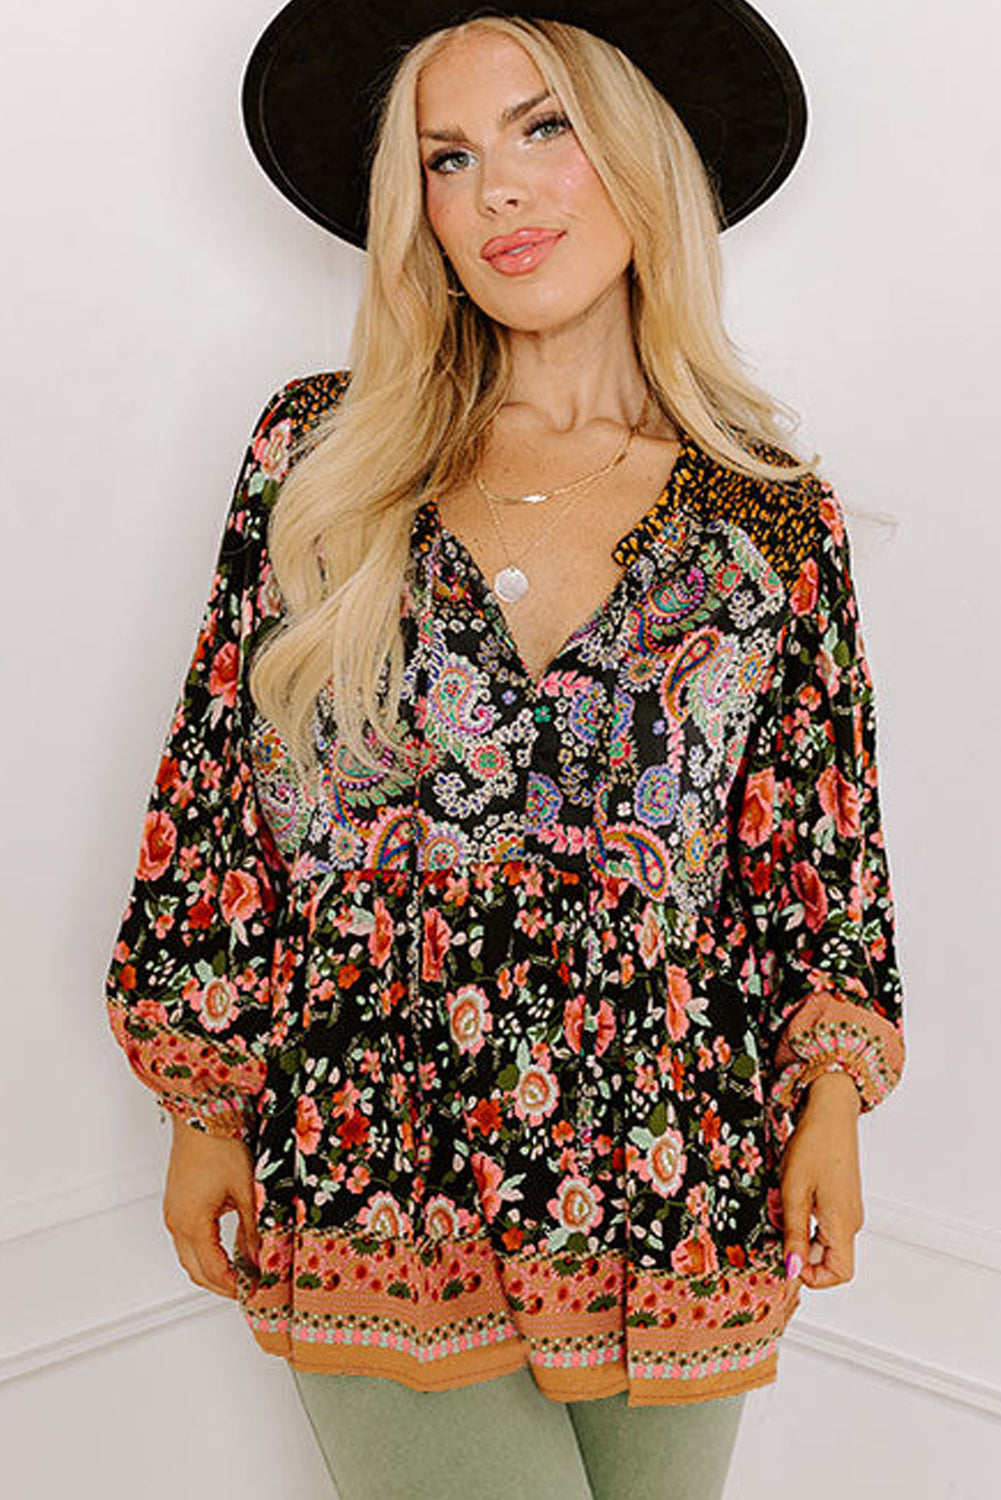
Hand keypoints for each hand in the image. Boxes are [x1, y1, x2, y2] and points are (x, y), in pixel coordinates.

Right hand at [163, 1117, 259, 1298]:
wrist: (200, 1115)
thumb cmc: (219, 1144)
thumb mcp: (246, 1190)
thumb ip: (253, 1228)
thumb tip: (260, 1257)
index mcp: (192, 1223)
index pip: (212, 1271)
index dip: (233, 1286)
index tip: (254, 1291)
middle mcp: (176, 1222)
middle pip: (195, 1270)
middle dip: (220, 1285)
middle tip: (247, 1287)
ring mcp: (173, 1212)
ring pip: (188, 1256)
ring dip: (211, 1268)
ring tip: (240, 1270)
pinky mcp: (176, 1202)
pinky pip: (186, 1238)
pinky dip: (204, 1251)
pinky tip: (225, 1247)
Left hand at [780, 1071, 863, 1289]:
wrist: (830, 1112)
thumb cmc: (813, 1146)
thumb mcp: (793, 1192)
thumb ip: (793, 1234)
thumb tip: (792, 1270)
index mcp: (843, 1224)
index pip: (840, 1274)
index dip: (813, 1276)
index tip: (786, 1259)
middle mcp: (851, 1222)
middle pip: (830, 1260)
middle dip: (799, 1251)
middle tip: (776, 1228)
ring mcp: (848, 1211)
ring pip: (824, 1241)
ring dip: (799, 1233)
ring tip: (781, 1207)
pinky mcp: (842, 1200)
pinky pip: (824, 1223)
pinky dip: (805, 1219)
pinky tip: (789, 1198)